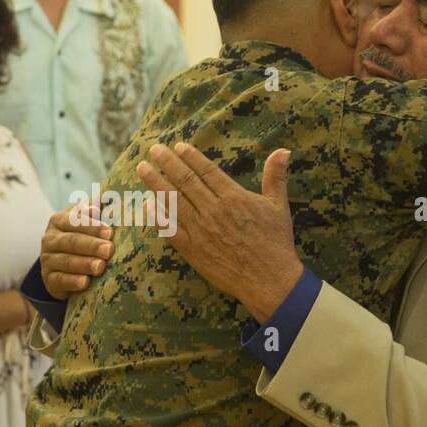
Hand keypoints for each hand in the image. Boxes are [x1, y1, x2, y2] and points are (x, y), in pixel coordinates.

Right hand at [39, 206, 113, 299]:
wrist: (66, 266)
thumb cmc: (85, 237)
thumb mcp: (89, 222)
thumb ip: (98, 211)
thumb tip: (114, 202)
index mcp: (59, 220)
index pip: (74, 221)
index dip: (92, 226)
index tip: (110, 232)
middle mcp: (50, 239)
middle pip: (71, 241)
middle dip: (91, 246)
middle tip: (109, 250)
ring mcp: (47, 259)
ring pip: (66, 261)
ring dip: (84, 264)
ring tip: (101, 267)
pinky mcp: (49, 279)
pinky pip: (60, 280)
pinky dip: (72, 282)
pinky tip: (85, 283)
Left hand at [136, 142, 302, 321]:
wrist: (269, 280)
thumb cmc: (276, 243)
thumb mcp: (278, 206)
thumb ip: (276, 177)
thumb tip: (283, 150)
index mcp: (233, 197)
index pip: (206, 171)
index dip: (190, 157)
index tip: (177, 147)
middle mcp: (213, 210)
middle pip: (185, 181)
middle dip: (167, 163)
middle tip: (153, 150)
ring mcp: (201, 230)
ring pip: (173, 201)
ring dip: (156, 183)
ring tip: (142, 169)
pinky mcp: (193, 250)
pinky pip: (170, 229)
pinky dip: (157, 216)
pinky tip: (146, 204)